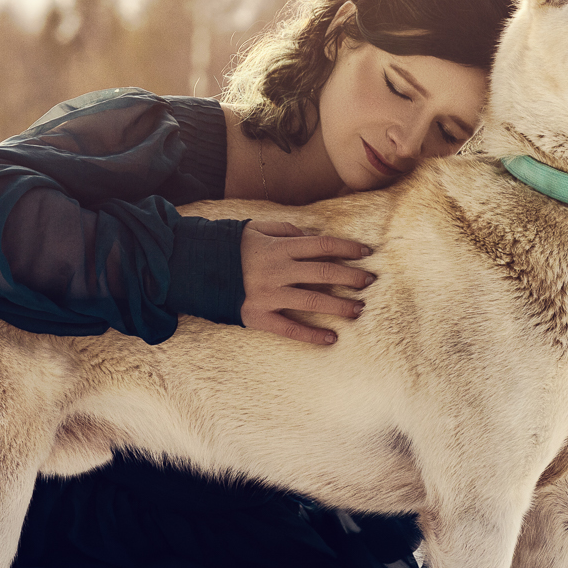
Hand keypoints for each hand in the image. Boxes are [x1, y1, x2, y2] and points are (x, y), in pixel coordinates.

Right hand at [239, 220, 375, 345]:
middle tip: (370, 282)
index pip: (322, 246)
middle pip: (324, 274)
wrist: (196, 269)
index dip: (348, 248)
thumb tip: (311, 236)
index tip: (367, 253)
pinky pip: (289, 329)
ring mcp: (268, 295)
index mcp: (279, 248)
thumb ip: (286, 230)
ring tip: (359, 310)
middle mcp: (277, 271)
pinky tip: (332, 339)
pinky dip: (312, 336)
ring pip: (312, 302)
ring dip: (340, 307)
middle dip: (351, 278)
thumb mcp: (257, 229)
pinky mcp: (258, 316)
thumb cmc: (232, 247)